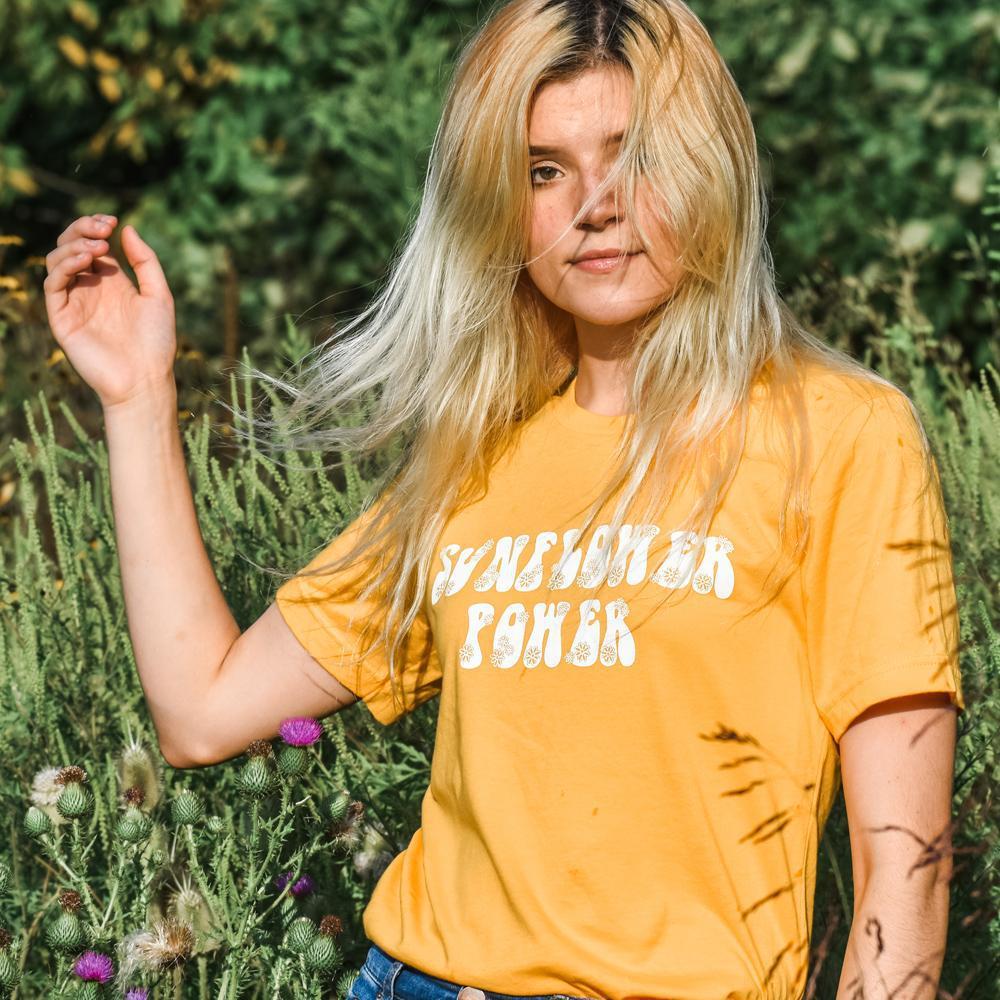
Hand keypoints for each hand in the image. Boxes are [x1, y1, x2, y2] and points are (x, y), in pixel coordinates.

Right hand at [43, 214, 177, 409]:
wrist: (145, 379)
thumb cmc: (156, 342)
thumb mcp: (159, 295)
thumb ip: (145, 262)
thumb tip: (127, 229)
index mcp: (111, 282)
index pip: (93, 244)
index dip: (97, 227)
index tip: (113, 221)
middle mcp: (89, 289)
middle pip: (71, 246)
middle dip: (82, 229)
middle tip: (102, 228)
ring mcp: (74, 302)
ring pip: (57, 261)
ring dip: (74, 246)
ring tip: (99, 248)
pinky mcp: (62, 318)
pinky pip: (53, 285)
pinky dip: (65, 266)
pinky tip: (85, 261)